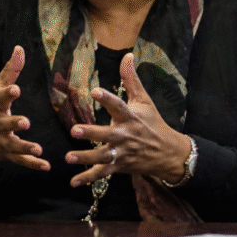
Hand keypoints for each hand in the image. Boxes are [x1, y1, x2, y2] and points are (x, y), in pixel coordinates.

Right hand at [0, 45, 48, 170]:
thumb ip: (10, 70)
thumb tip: (20, 48)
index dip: (7, 94)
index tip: (15, 89)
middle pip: (4, 124)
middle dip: (14, 123)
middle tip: (25, 122)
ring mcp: (0, 141)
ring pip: (13, 145)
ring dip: (25, 147)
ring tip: (38, 149)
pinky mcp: (6, 154)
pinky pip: (19, 161)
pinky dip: (32, 164)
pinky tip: (46, 166)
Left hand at [64, 53, 190, 186]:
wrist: (168, 153)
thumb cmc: (152, 123)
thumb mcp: (144, 100)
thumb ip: (131, 79)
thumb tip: (127, 55)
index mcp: (130, 117)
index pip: (119, 106)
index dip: (107, 98)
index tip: (95, 91)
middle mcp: (125, 136)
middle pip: (107, 135)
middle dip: (91, 133)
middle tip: (74, 130)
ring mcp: (122, 153)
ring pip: (102, 157)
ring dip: (85, 158)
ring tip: (68, 157)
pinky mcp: (118, 166)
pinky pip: (102, 174)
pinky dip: (87, 179)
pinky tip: (73, 182)